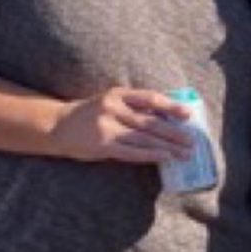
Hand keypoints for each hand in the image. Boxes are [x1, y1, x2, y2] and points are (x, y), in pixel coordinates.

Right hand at [53, 87, 194, 164]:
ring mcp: (107, 126)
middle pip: (151, 121)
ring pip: (145, 138)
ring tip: (184, 153)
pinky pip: (132, 152)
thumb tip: (166, 116)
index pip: (150, 98)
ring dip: (167, 147)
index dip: (171, 106)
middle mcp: (114, 108)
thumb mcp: (111, 101)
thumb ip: (133, 106)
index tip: (188, 114)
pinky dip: (150, 155)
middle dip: (174, 132)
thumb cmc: (91, 114)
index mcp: (118, 93)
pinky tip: (164, 158)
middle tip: (192, 141)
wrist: (58, 125)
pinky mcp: (102, 145)